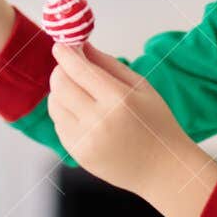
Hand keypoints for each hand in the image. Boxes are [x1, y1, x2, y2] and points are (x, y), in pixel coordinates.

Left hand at [49, 44, 216, 216]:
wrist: (162, 170)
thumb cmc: (157, 124)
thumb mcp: (141, 86)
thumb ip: (108, 64)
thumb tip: (82, 47)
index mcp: (118, 100)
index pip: (79, 70)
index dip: (65, 54)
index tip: (60, 46)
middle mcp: (98, 121)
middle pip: (60, 85)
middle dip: (61, 71)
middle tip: (71, 68)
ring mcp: (85, 141)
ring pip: (54, 104)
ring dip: (61, 93)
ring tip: (80, 93)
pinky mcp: (78, 154)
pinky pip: (59, 124)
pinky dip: (65, 114)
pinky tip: (84, 115)